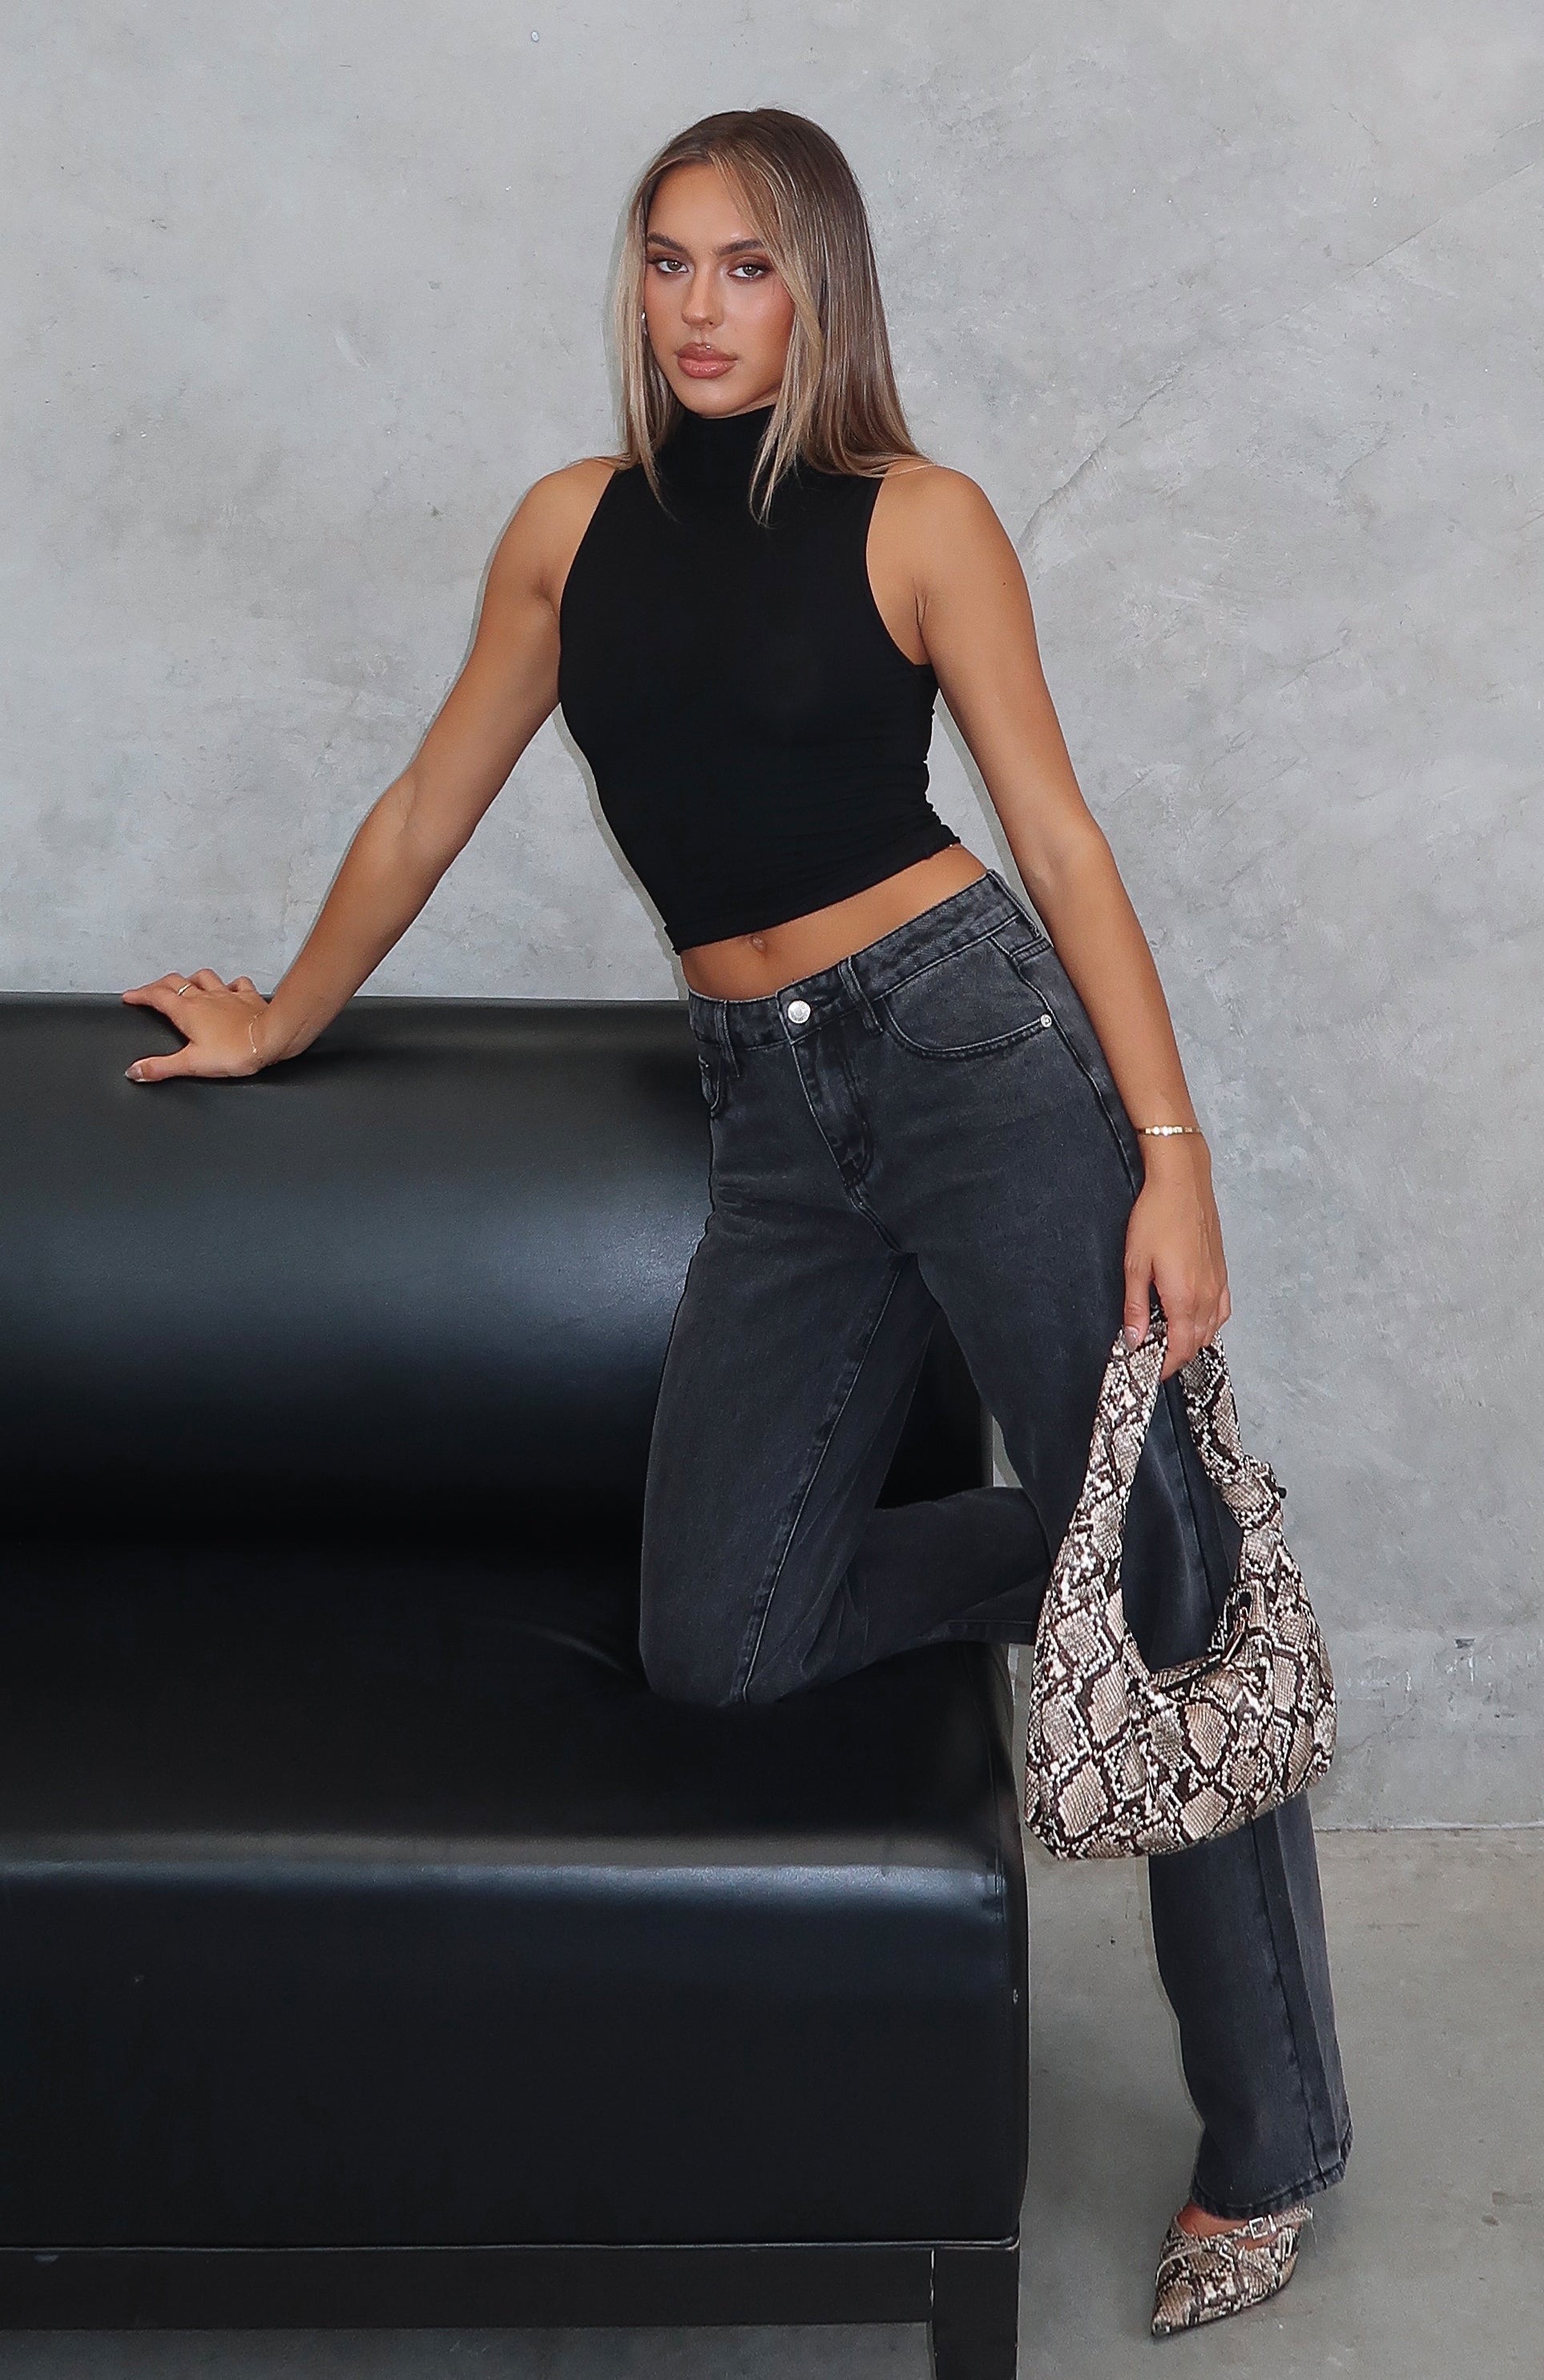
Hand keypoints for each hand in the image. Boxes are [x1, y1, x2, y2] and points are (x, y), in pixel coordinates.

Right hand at [121, 969, 269, 1081]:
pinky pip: (237, 984)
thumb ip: (161, 1067)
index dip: (140, 995)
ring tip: (186, 983)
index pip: (156, 997)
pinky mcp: (248, 997)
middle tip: (151, 990)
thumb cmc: (235, 1051)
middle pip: (175, 982)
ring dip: (192, 979)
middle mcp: (205, 998)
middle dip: (159, 985)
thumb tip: (135, 1071)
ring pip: (204, 978)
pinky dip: (230, 984)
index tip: (130, 996)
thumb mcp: (191, 1064)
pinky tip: (230, 988)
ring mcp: (227, 994)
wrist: (270, 1039)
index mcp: (187, 1011)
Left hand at [1121, 1139, 1229, 1379]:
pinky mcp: (1222, 1272)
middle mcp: (1206, 1295)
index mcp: (1184, 1297)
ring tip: (1168, 1336)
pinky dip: (1208, 1322)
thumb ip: (1134, 1307)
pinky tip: (1193, 1316)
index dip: (1165, 1366)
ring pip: (1212, 1329)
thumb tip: (1133, 1339)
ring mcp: (1218, 1283)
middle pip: (1197, 1343)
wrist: (1183, 1183)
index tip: (1149, 1369)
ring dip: (1192, 1339)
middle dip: (1176, 1355)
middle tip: (1152, 1354)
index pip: (1180, 1349)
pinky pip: (1221, 1310)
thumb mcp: (1135, 1264)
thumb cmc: (1157, 1216)